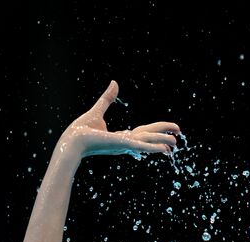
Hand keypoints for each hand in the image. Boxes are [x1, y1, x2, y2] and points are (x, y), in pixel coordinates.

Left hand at [59, 80, 179, 157]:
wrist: (71, 141)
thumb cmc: (80, 130)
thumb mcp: (97, 111)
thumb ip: (107, 98)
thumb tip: (114, 83)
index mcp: (122, 137)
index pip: (144, 133)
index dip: (157, 132)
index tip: (169, 133)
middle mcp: (126, 142)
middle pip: (150, 137)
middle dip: (164, 136)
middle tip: (178, 136)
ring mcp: (125, 144)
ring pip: (149, 142)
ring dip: (163, 143)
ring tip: (176, 144)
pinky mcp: (122, 144)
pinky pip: (141, 146)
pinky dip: (154, 148)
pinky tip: (165, 149)